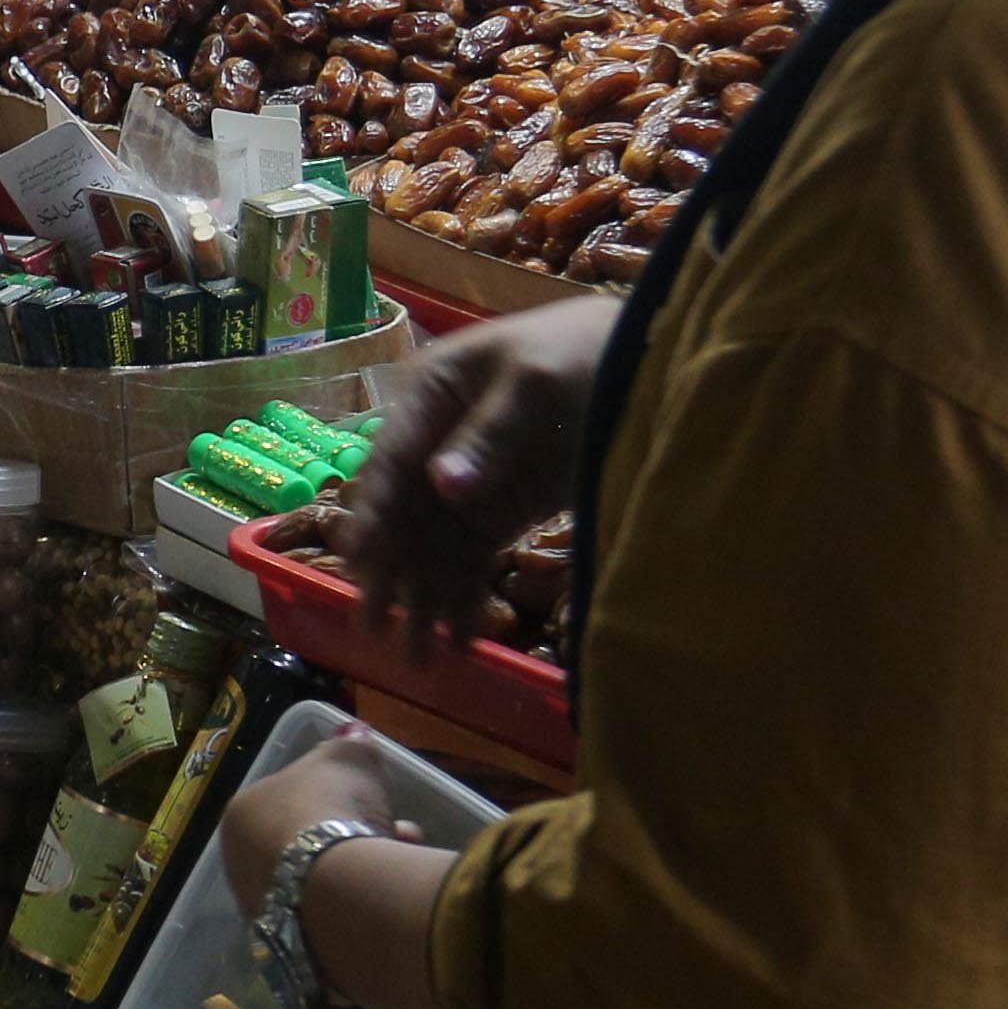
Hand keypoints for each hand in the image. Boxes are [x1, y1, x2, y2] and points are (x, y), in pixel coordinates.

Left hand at [212, 731, 394, 911]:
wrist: (333, 887)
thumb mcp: (347, 758)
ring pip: (323, 881)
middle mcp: (241, 862)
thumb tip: (353, 737)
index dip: (337, 796)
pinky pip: (331, 915)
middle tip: (396, 830)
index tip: (373, 799)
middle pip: (309, 842)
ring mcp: (263, 908)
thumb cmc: (330, 809)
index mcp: (242, 812)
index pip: (290, 799)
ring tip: (402, 860)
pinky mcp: (289, 947)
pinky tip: (387, 895)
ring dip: (364, 867)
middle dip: (356, 834)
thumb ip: (349, 746)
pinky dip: (359, 904)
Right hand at [337, 294, 620, 650]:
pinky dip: (465, 596)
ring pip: (433, 546)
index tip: (362, 563)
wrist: (644, 357)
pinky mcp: (504, 511)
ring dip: (425, 598)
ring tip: (420, 657)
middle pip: (403, 513)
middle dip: (392, 572)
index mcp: (432, 394)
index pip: (394, 459)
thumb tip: (446, 487)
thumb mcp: (535, 381)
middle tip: (376, 628)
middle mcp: (438, 442)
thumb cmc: (580, 351)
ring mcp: (470, 481)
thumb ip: (492, 434)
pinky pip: (473, 558)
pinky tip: (463, 639)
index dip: (375, 512)